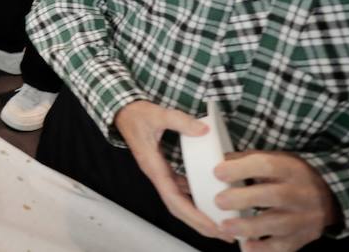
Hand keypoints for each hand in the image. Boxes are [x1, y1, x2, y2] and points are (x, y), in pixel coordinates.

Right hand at [114, 101, 226, 240]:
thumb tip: (204, 131)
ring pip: (179, 202)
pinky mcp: (164, 170)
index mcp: (153, 166)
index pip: (173, 199)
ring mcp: (161, 174)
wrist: (122, 112)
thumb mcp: (157, 113)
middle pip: (178, 209)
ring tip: (222, 224)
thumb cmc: (136, 115)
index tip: (213, 225)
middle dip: (200, 225)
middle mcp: (157, 175)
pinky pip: (180, 191)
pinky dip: (195, 200)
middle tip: (226, 235)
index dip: (194, 215)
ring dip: (199, 216)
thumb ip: (180, 120)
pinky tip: (210, 200)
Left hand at [214, 152, 338, 251]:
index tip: (217, 173)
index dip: (242, 169)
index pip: (267, 165)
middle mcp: (301, 193)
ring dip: (250, 227)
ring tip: (225, 226)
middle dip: (244, 199)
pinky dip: (264, 248)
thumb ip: (245, 160)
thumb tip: (216, 161)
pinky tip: (246, 246)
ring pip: (279, 224)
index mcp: (290, 169)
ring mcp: (304, 217)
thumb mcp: (273, 159)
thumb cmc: (288, 175)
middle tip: (219, 201)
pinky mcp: (304, 237)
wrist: (327, 195)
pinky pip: (285, 246)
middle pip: (275, 196)